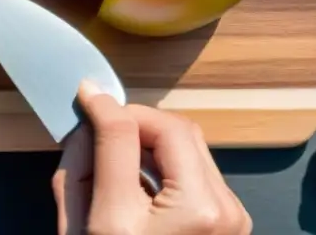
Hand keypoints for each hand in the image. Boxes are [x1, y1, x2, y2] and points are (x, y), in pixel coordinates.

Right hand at [53, 81, 251, 234]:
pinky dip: (171, 162)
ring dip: (154, 139)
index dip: (103, 106)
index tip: (86, 94)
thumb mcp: (82, 232)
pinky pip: (202, 170)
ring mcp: (232, 219)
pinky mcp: (236, 223)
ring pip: (192, 144)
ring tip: (122, 157)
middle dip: (135, 120)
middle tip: (104, 127)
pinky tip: (145, 181)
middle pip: (173, 128)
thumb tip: (87, 122)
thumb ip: (79, 171)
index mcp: (168, 219)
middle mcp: (211, 214)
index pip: (127, 134)